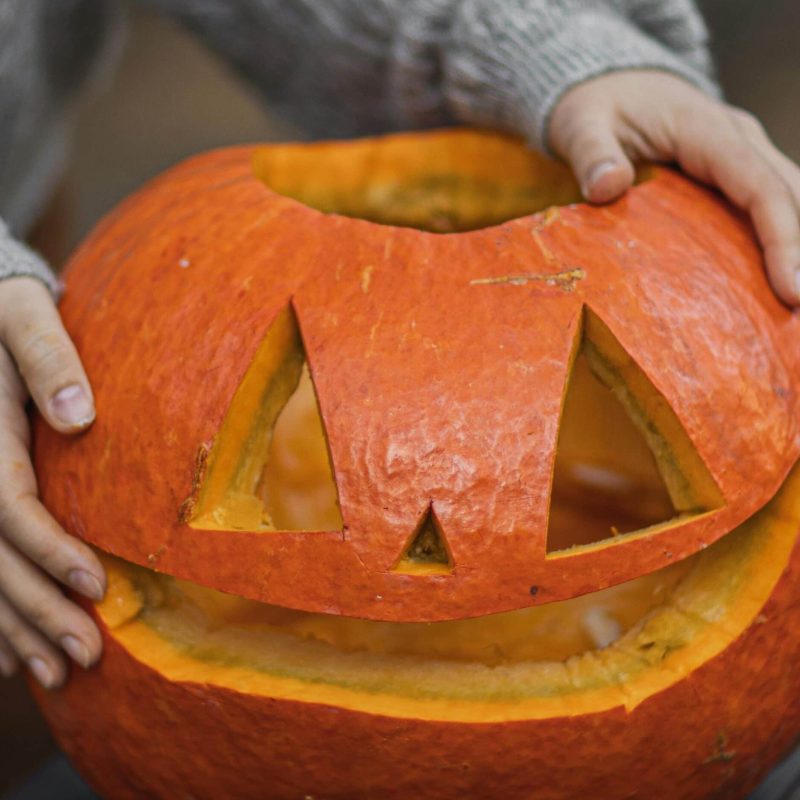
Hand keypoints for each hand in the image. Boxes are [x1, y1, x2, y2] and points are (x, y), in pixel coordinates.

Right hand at [0, 277, 103, 688]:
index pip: (7, 504)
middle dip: (36, 611)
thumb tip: (79, 414)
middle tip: (85, 658)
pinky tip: (10, 659)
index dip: (49, 551)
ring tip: (57, 675)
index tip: (99, 588)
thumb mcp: (22, 314)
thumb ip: (48, 354)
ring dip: (12, 629)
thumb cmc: (3, 311)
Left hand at [548, 70, 799, 305]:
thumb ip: (590, 153)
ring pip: (792, 202)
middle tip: (797, 312)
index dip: (782, 238)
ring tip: (793, 310)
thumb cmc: (594, 107)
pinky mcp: (736, 176)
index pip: (759, 185)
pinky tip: (775, 286)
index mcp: (706, 130)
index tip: (792, 288)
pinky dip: (780, 244)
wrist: (608, 85)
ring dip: (798, 250)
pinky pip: (770, 209)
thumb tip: (607, 187)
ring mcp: (743, 157)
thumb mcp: (580, 124)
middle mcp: (739, 142)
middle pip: (791, 197)